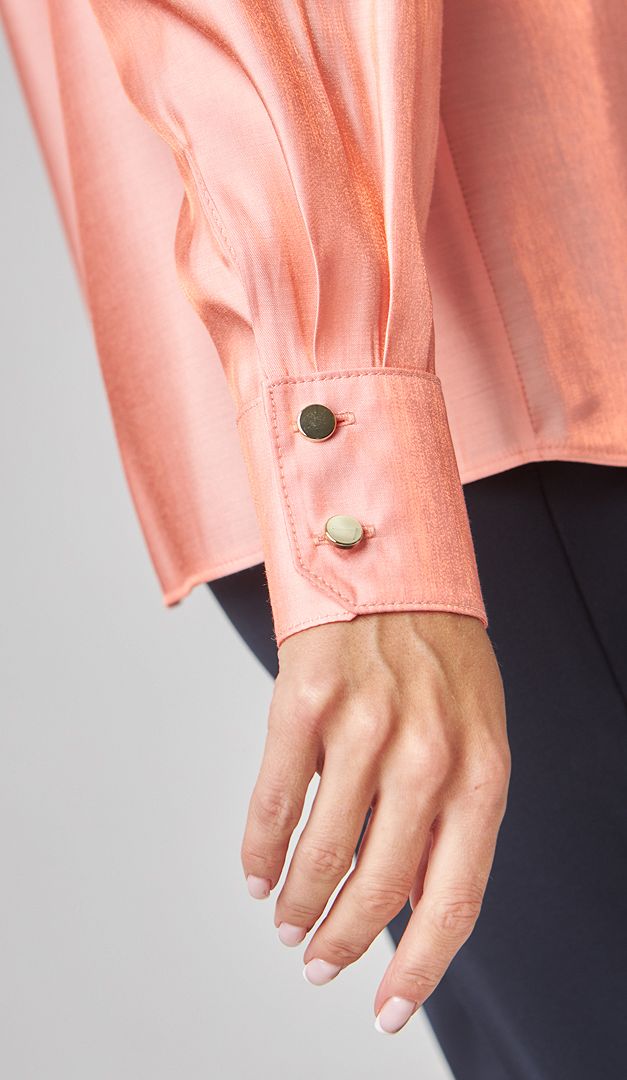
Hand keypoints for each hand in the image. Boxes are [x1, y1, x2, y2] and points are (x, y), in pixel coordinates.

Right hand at [241, 611, 509, 1033]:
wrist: (391, 561)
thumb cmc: (437, 657)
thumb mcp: (474, 733)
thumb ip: (451, 815)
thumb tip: (410, 904)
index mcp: (482, 771)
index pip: (454, 898)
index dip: (418, 968)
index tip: (386, 1008)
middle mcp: (428, 754)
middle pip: (380, 886)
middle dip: (343, 940)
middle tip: (318, 964)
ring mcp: (364, 725)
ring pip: (322, 852)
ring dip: (298, 902)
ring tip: (287, 922)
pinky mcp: (306, 698)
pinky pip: (275, 801)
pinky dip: (261, 851)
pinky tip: (257, 874)